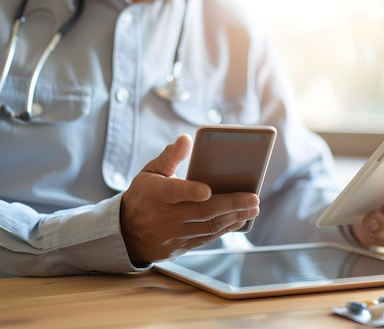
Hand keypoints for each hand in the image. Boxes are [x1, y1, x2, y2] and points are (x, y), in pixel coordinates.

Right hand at [120, 134, 259, 264]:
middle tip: (254, 198)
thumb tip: (186, 139)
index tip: (207, 190)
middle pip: (201, 211)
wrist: (127, 233)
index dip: (190, 191)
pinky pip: (208, 238)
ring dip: (234, 217)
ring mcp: (174, 234)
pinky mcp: (182, 246)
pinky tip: (241, 219)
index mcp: (156, 194)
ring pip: (208, 227)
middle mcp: (165, 217)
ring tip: (253, 208)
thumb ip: (169, 156)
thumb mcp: (150, 172)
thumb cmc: (145, 195)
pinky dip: (226, 229)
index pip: (174, 192)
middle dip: (231, 205)